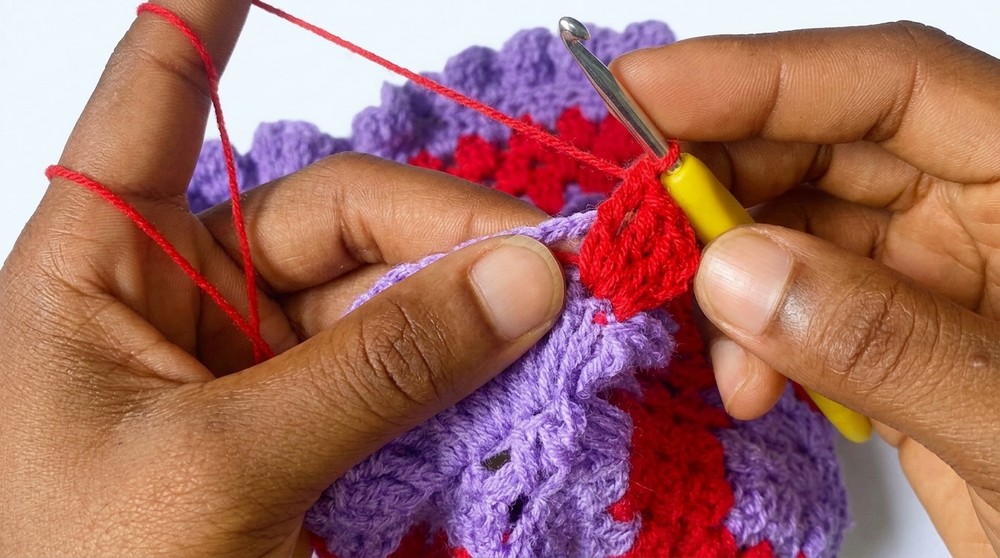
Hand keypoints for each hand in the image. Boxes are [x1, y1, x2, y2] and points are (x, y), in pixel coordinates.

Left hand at [0, 2, 563, 555]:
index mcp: (98, 274)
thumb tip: (520, 281)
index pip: (152, 108)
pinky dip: (459, 371)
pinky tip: (515, 357)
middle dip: (437, 227)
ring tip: (552, 309)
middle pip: (327, 218)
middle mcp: (177, 305)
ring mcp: (247, 371)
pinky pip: (397, 376)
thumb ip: (376, 369)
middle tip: (543, 257)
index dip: (197, 28)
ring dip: (466, 304)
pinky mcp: (302, 434)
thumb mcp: (222, 469)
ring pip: (380, 300)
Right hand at [614, 22, 999, 554]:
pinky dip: (748, 336)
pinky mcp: (892, 339)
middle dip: (721, 185)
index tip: (643, 94)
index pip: (892, 85)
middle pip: (823, 146)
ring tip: (711, 343)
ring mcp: (933, 276)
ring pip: (793, 227)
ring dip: (727, 278)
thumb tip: (737, 272)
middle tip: (640, 228)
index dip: (758, 77)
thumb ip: (886, 343)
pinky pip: (794, 304)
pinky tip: (748, 383)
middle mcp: (984, 211)